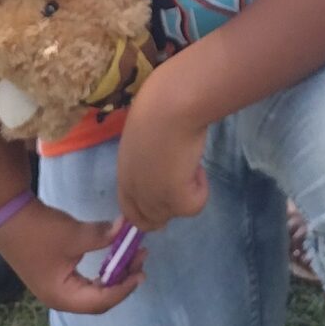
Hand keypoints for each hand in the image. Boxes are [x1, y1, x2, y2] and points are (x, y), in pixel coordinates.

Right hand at [0, 200, 145, 315]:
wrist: (8, 214)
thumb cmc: (40, 230)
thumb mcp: (74, 234)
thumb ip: (102, 236)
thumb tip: (126, 229)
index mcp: (62, 296)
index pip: (100, 302)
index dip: (123, 288)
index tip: (141, 270)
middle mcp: (60, 297)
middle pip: (98, 298)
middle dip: (121, 279)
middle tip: (140, 259)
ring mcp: (56, 286)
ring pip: (93, 288)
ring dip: (112, 272)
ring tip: (131, 255)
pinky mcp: (55, 272)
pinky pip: (85, 279)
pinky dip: (101, 268)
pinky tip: (111, 255)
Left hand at [115, 85, 211, 234]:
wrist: (172, 105)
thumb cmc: (158, 104)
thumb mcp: (142, 132)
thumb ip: (144, 155)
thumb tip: (158, 157)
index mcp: (123, 173)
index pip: (129, 209)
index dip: (146, 210)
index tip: (165, 196)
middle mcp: (134, 191)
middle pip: (150, 220)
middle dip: (168, 205)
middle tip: (184, 180)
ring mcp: (153, 198)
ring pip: (173, 214)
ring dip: (185, 193)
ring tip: (190, 162)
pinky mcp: (175, 200)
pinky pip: (194, 207)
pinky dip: (201, 189)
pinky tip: (197, 165)